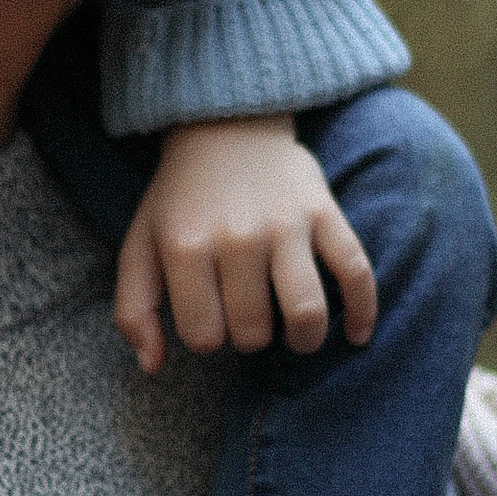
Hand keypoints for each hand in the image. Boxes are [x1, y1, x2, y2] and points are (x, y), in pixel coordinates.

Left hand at [114, 116, 377, 373]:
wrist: (226, 129)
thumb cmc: (181, 200)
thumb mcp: (140, 246)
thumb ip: (134, 310)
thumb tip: (152, 367)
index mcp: (186, 246)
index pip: (204, 337)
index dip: (206, 336)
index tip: (209, 313)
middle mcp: (237, 236)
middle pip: (254, 332)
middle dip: (250, 336)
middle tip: (246, 312)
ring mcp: (286, 224)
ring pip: (306, 314)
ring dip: (303, 340)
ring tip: (295, 335)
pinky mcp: (325, 213)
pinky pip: (355, 271)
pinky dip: (362, 312)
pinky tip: (355, 335)